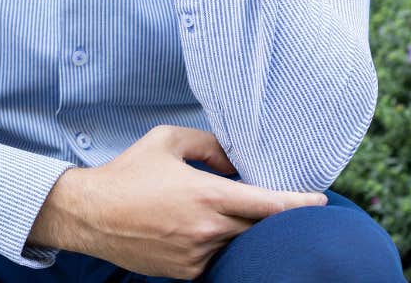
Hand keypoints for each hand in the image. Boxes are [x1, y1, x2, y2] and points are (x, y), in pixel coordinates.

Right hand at [29, 126, 325, 279]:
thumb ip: (207, 143)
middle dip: (274, 219)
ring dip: (241, 232)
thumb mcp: (165, 141)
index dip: (301, 204)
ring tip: (220, 215)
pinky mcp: (187, 272)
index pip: (271, 204)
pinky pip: (217, 259)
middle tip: (280, 209)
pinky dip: (217, 246)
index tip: (320, 201)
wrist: (90, 214)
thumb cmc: (127, 174)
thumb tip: (234, 159)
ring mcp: (199, 254)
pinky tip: (199, 232)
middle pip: (261, 229)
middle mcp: (209, 228)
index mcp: (208, 194)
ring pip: (239, 245)